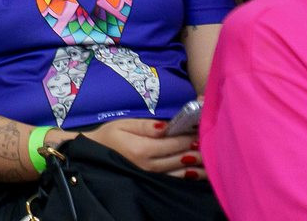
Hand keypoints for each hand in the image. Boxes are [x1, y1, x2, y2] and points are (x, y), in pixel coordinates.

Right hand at [86, 118, 204, 177]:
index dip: (190, 134)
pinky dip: (191, 175)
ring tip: (211, 154)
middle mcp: (151, 166)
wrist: (96, 155)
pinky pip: (177, 179)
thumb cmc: (110, 136)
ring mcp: (154, 176)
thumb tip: (167, 125)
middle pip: (182, 156)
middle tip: (210, 138)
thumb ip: (146, 125)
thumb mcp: (124, 124)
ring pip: (184, 171)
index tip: (201, 126)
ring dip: (199, 163)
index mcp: (143, 149)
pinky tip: (200, 170)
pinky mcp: (155, 182)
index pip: (174, 142)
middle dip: (198, 147)